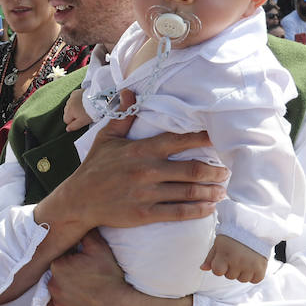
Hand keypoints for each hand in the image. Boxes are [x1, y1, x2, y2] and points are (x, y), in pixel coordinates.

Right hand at [35, 89, 226, 231]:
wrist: (78, 200)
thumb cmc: (94, 168)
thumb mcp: (106, 139)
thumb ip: (123, 115)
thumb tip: (130, 91)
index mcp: (142, 150)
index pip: (180, 141)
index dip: (204, 139)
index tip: (220, 139)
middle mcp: (148, 170)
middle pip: (193, 170)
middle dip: (215, 171)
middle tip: (227, 172)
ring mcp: (147, 193)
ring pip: (189, 192)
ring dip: (211, 192)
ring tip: (223, 191)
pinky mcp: (145, 213)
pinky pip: (178, 212)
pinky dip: (198, 211)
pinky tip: (210, 208)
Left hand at [44, 230, 134, 305]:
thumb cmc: (110, 277)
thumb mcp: (100, 248)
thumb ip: (86, 234)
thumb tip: (79, 223)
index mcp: (58, 265)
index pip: (61, 257)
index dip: (72, 258)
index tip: (83, 262)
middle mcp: (52, 284)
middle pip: (57, 273)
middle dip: (67, 272)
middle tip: (85, 275)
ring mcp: (56, 303)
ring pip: (56, 290)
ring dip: (64, 288)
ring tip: (82, 288)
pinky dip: (63, 304)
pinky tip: (76, 300)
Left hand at [202, 234, 268, 282]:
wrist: (254, 228)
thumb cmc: (234, 235)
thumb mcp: (218, 244)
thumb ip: (210, 258)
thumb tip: (202, 268)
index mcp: (224, 255)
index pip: (217, 272)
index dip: (219, 266)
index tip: (224, 258)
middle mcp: (237, 261)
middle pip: (230, 276)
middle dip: (231, 268)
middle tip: (236, 256)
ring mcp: (250, 266)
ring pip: (242, 279)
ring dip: (243, 272)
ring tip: (245, 259)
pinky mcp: (261, 268)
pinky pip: (255, 280)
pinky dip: (254, 275)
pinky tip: (253, 264)